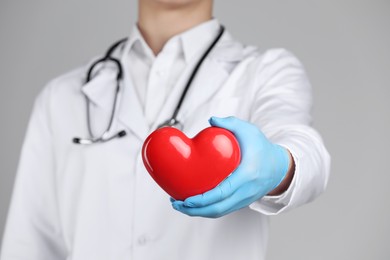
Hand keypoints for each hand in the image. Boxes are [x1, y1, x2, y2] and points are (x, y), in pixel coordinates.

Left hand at [171, 116, 290, 217]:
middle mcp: (246, 191)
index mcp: (247, 175)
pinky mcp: (241, 202)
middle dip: (195, 211)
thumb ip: (231, 123)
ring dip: (198, 212)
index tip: (187, 199)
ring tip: (180, 205)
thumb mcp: (249, 131)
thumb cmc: (262, 148)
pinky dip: (206, 210)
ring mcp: (244, 200)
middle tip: (176, 203)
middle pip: (218, 209)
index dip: (204, 199)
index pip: (223, 192)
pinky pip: (222, 210)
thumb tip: (211, 120)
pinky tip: (193, 204)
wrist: (279, 167)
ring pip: (219, 212)